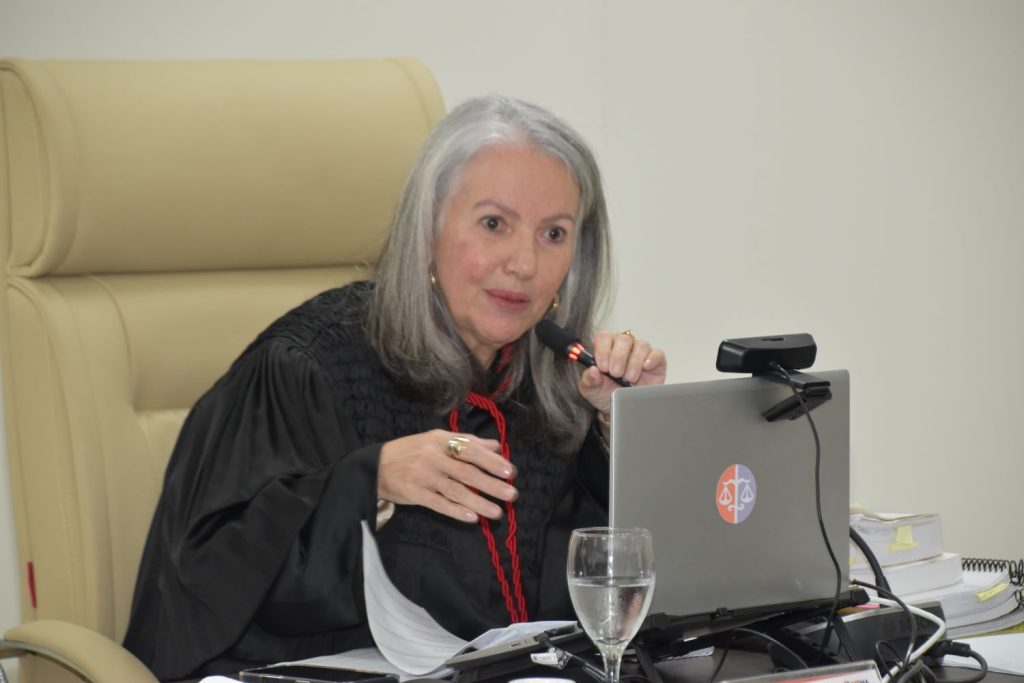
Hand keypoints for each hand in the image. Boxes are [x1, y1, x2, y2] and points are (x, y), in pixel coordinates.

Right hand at [378, 429, 517, 522]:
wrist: (376, 466)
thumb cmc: (412, 451)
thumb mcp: (437, 439)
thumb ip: (467, 441)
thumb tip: (496, 446)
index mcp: (440, 440)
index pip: (471, 450)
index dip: (492, 462)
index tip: (510, 472)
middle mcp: (433, 457)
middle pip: (467, 472)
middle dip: (491, 484)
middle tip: (511, 494)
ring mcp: (423, 476)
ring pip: (456, 490)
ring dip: (478, 502)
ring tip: (497, 511)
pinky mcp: (415, 494)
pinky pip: (439, 504)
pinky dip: (456, 511)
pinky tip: (472, 518)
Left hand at [577, 330, 667, 414]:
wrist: (621, 409)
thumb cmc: (606, 394)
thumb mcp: (591, 389)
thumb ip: (588, 380)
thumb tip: (592, 370)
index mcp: (606, 348)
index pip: (604, 337)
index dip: (603, 349)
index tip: (602, 366)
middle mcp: (624, 347)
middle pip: (623, 339)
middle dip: (618, 357)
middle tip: (615, 374)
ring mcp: (641, 353)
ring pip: (641, 345)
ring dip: (634, 362)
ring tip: (629, 378)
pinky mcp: (656, 362)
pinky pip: (657, 353)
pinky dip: (652, 358)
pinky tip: (646, 367)